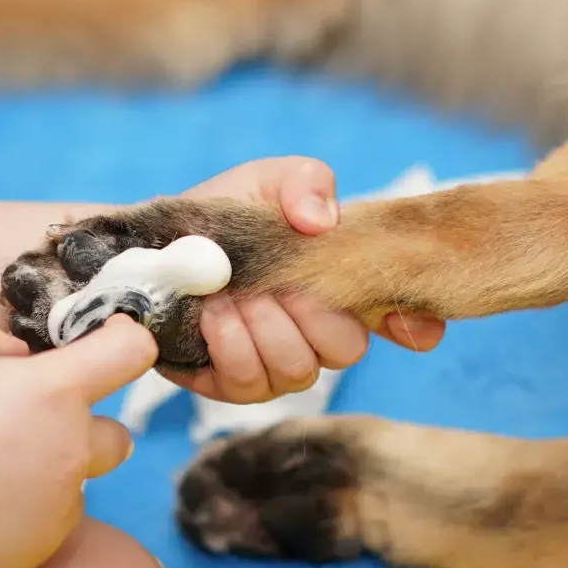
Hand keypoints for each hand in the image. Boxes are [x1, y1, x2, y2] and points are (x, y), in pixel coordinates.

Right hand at [0, 315, 155, 567]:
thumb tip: (20, 356)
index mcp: (56, 391)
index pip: (132, 352)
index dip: (128, 338)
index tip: (112, 337)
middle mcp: (73, 447)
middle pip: (118, 434)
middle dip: (88, 426)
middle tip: (36, 424)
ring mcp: (62, 502)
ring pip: (79, 480)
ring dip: (52, 469)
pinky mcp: (43, 545)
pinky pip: (51, 519)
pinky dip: (29, 508)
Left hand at [164, 157, 445, 402]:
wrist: (153, 246)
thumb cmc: (224, 215)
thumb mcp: (266, 181)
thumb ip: (305, 183)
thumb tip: (320, 220)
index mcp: (346, 287)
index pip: (408, 319)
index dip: (413, 323)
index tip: (394, 314)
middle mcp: (322, 334)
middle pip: (348, 349)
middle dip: (308, 314)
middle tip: (272, 283)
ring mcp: (281, 365)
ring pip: (300, 370)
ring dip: (262, 327)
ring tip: (229, 295)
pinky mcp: (235, 386)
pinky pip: (251, 383)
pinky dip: (231, 344)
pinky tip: (211, 315)